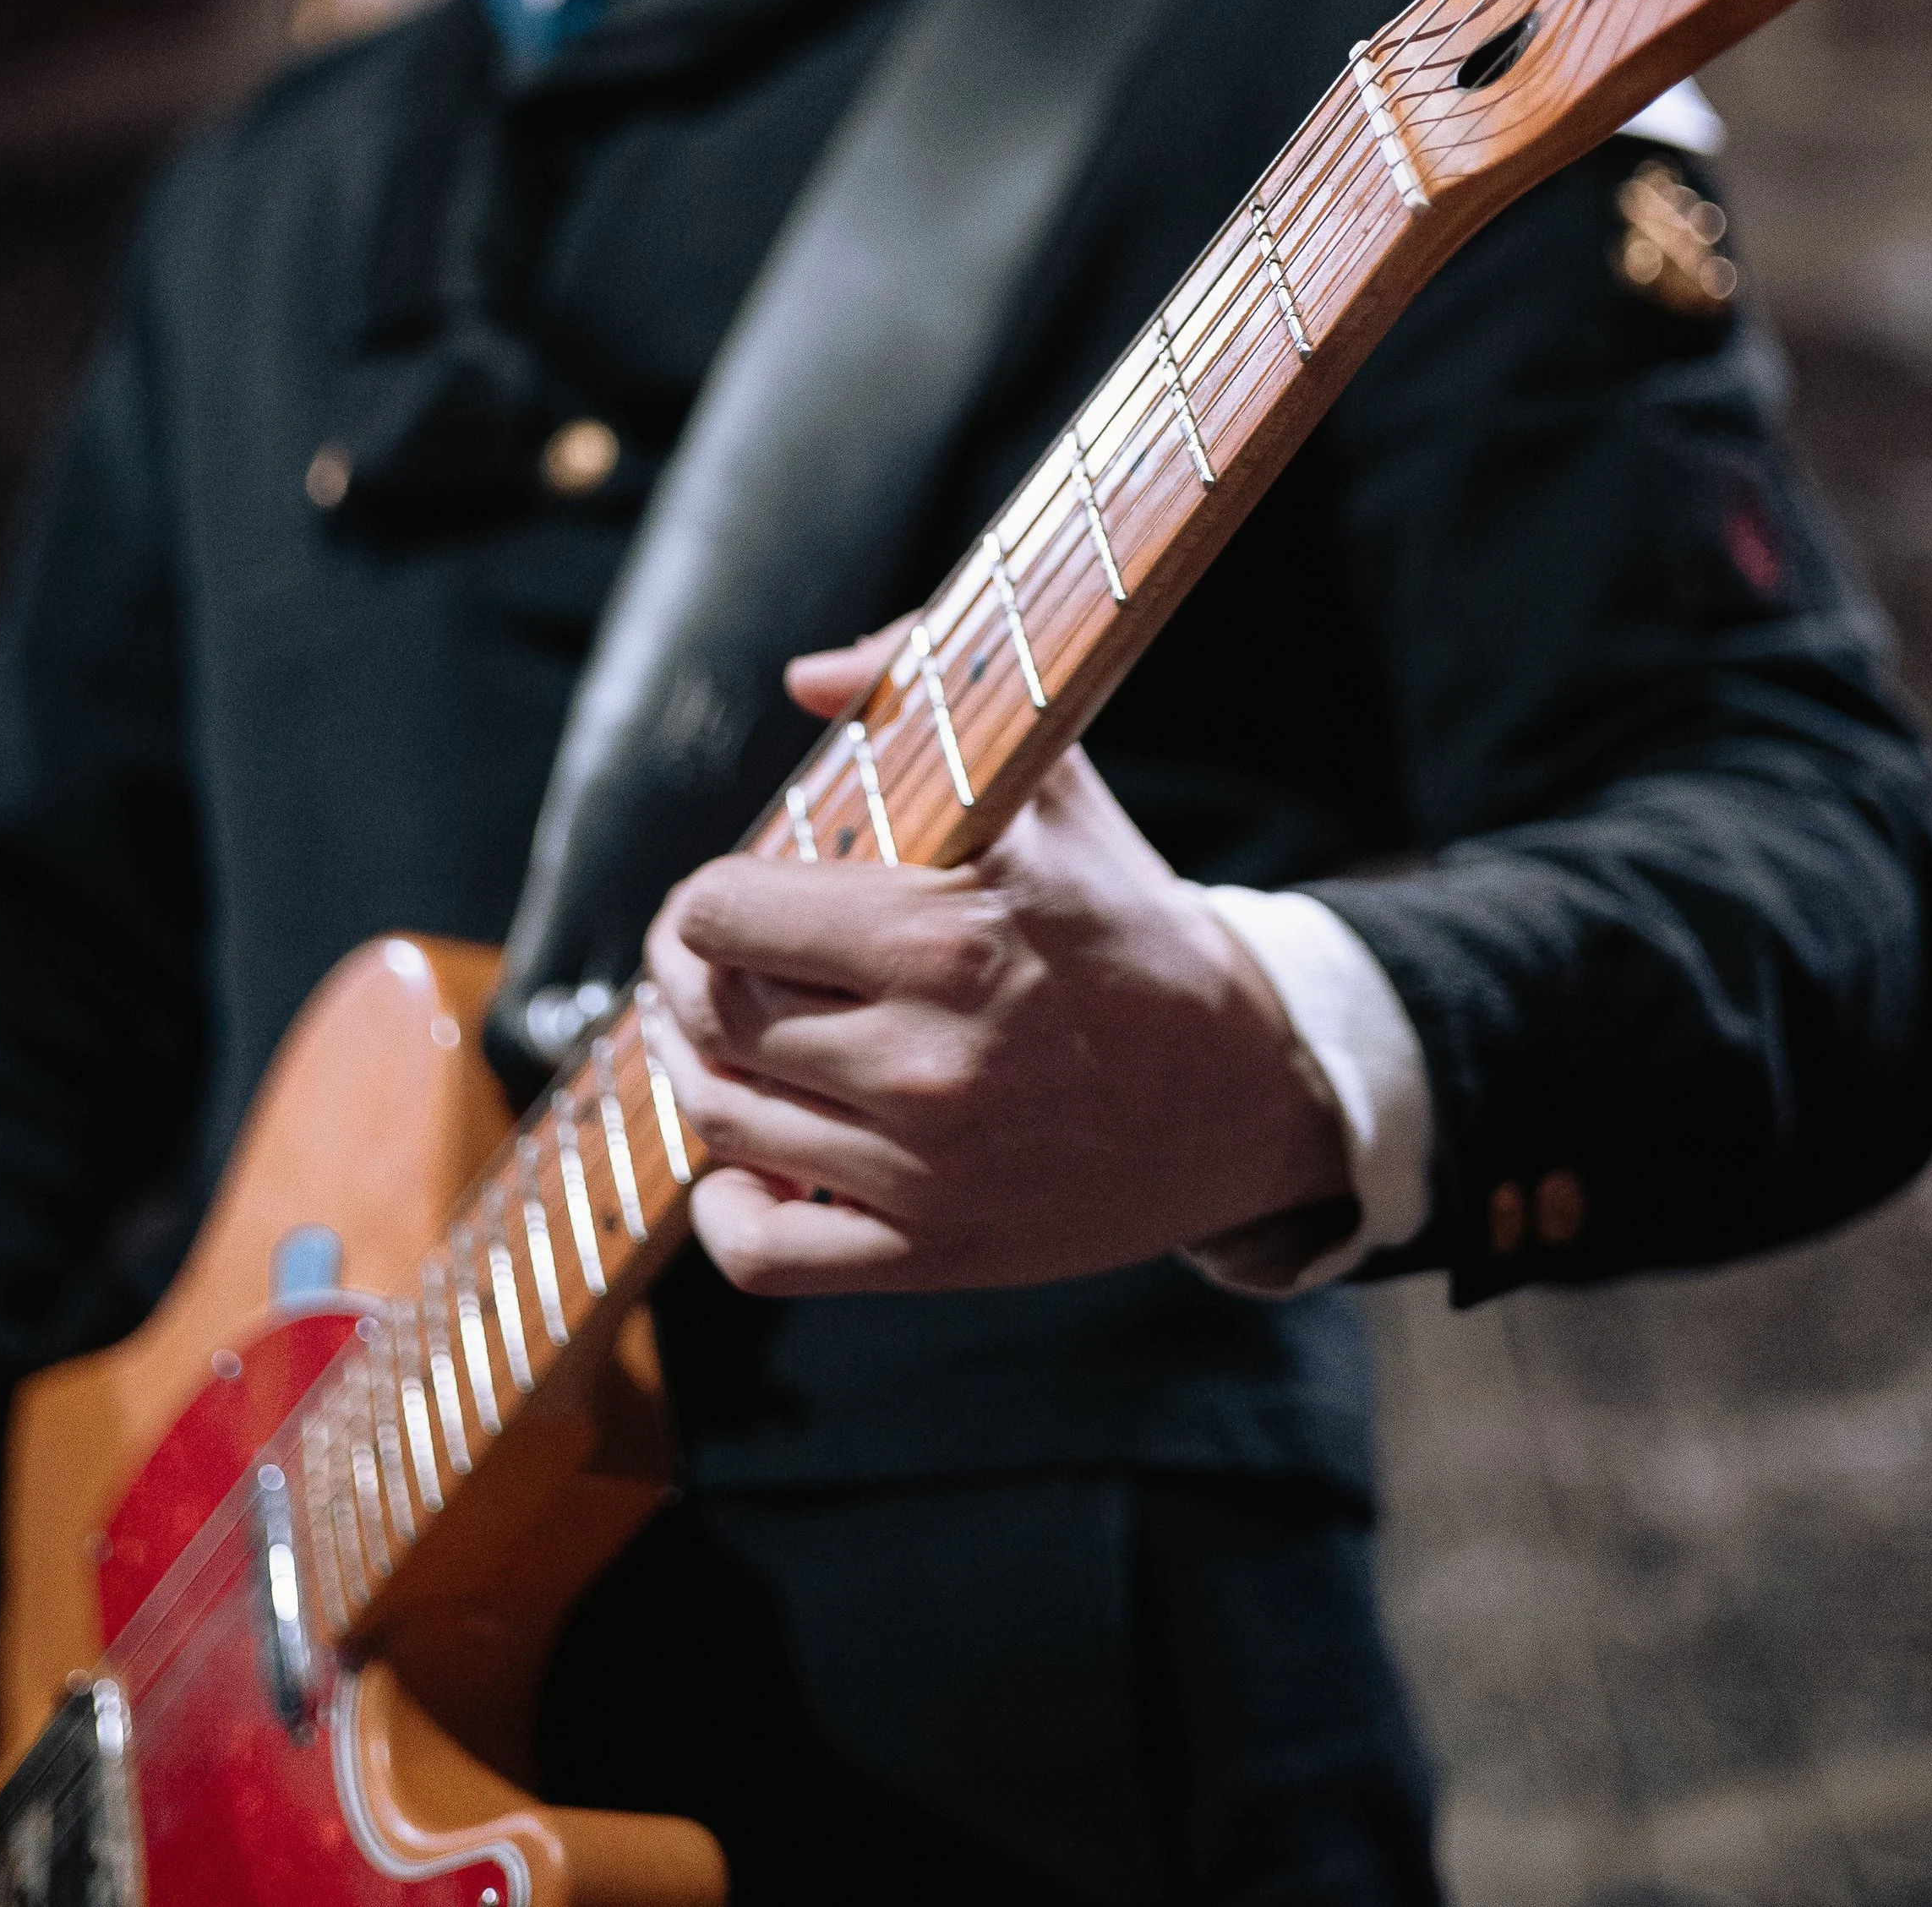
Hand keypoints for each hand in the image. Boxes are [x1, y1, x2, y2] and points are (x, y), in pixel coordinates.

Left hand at [642, 624, 1351, 1295]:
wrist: (1247, 1085)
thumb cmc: (1129, 920)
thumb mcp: (1054, 782)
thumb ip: (931, 687)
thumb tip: (808, 676)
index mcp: (946, 935)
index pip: (725, 912)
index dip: (705, 898)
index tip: (725, 896)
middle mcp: (927, 1058)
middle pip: (709, 1013)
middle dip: (684, 975)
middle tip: (703, 959)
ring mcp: (930, 1167)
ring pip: (721, 1120)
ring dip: (694, 1072)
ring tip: (717, 1038)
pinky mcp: (939, 1249)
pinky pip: (765, 1254)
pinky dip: (726, 1211)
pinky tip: (743, 1166)